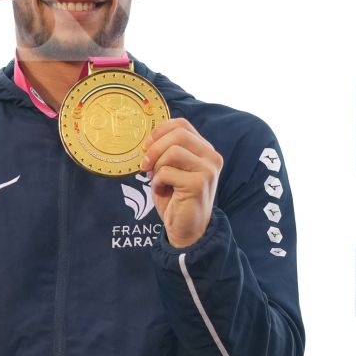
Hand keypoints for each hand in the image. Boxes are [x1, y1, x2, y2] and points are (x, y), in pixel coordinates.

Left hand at [141, 118, 222, 247]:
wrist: (187, 230)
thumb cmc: (177, 200)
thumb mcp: (172, 170)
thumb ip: (166, 152)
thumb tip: (148, 141)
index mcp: (205, 150)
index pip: (182, 125)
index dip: (160, 131)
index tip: (146, 146)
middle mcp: (211, 157)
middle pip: (177, 135)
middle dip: (155, 148)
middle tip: (145, 164)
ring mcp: (207, 170)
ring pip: (172, 152)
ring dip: (157, 166)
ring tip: (157, 180)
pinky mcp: (198, 184)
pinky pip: (167, 172)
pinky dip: (157, 181)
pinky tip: (162, 191)